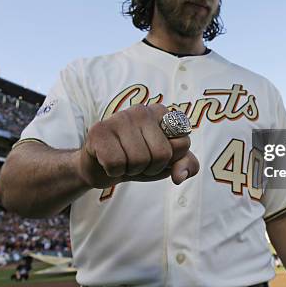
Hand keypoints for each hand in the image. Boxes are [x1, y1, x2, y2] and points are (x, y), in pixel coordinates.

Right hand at [77, 104, 199, 188]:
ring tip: (123, 161)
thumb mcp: (167, 163)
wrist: (101, 167)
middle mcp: (142, 110)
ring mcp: (119, 118)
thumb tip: (179, 176)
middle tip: (138, 162)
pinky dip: (114, 171)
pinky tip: (108, 161)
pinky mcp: (98, 130)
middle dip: (151, 167)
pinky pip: (116, 164)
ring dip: (131, 170)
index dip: (170, 160)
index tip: (156, 156)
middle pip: (162, 154)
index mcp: (162, 113)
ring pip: (139, 160)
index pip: (183, 143)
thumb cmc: (137, 160)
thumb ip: (186, 164)